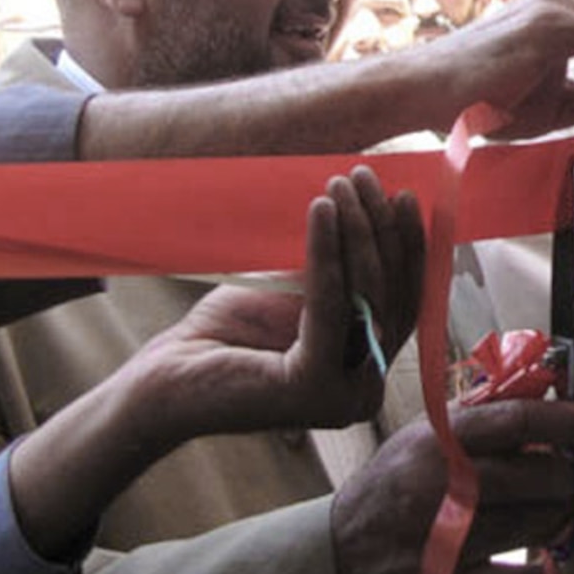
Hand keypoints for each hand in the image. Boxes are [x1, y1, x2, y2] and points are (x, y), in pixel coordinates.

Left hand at [127, 167, 423, 440]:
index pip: (403, 304)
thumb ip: (337, 273)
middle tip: (366, 177)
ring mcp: (343, 396)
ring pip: (367, 298)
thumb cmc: (225, 337)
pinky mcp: (314, 387)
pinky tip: (320, 208)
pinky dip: (326, 251)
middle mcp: (363, 394)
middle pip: (392, 298)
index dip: (408, 248)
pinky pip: (329, 305)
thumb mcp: (295, 295)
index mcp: (365, 375)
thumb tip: (372, 210)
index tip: (404, 194)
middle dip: (382, 229)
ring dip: (357, 231)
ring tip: (341, 183)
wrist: (165, 379)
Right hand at [330, 399, 573, 573]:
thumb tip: (543, 393)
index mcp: (443, 442)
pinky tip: (533, 564)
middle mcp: (447, 486)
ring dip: (555, 521)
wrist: (338, 553)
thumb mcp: (422, 437)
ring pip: (539, 526)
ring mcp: (450, 539)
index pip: (522, 420)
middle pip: (542, 477)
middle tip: (566, 483)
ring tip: (545, 515)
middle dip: (567, 480)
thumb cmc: (391, 487)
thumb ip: (478, 417)